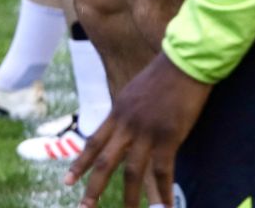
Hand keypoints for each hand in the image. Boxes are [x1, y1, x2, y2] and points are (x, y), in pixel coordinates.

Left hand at [65, 53, 209, 207]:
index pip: (94, 142)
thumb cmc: (166, 72)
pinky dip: (163, 192)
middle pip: (106, 161)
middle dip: (93, 187)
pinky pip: (163, 171)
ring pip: (132, 172)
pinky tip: (165, 207)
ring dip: (129, 197)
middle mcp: (127, 124)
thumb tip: (127, 126)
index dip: (80, 163)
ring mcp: (147, 132)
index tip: (68, 181)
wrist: (186, 61)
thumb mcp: (136, 89)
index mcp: (118, 111)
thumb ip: (129, 111)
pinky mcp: (168, 137)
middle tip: (84, 207)